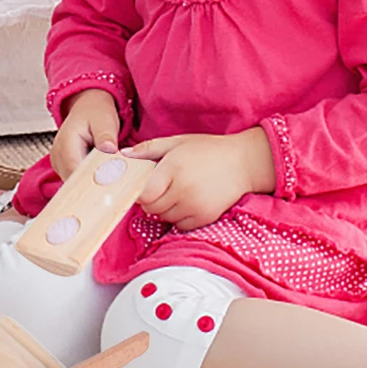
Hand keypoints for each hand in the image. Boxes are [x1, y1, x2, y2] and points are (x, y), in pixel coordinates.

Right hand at [51, 88, 121, 180]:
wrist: (88, 108)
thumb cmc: (96, 113)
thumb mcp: (105, 121)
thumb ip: (106, 136)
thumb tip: (109, 149)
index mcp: (66, 143)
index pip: (75, 171)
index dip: (91, 181)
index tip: (110, 185)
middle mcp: (58, 156)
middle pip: (73, 182)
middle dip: (93, 185)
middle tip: (114, 184)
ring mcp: (58, 164)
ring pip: (74, 184)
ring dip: (91, 184)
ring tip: (108, 177)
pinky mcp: (63, 168)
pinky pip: (75, 181)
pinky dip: (88, 180)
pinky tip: (100, 175)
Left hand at [129, 128, 274, 230]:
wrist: (244, 163)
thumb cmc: (207, 150)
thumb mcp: (176, 142)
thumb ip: (148, 149)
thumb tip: (122, 155)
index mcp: (173, 169)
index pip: (143, 193)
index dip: (138, 191)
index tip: (142, 185)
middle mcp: (183, 190)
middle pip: (151, 208)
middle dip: (150, 199)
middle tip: (160, 187)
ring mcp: (195, 206)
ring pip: (164, 217)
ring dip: (164, 208)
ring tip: (175, 191)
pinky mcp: (205, 218)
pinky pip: (179, 225)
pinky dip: (178, 217)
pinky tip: (186, 201)